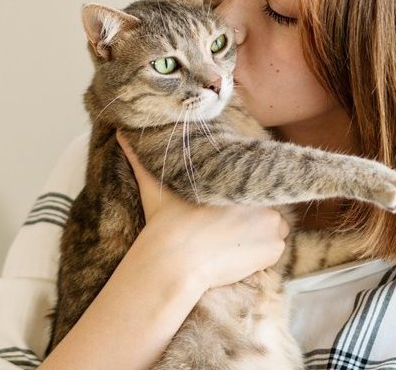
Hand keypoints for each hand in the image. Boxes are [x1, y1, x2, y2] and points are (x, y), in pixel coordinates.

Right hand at [116, 130, 289, 288]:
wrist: (175, 263)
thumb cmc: (167, 223)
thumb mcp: (154, 185)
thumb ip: (142, 159)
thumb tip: (120, 132)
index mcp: (237, 178)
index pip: (254, 179)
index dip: (243, 194)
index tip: (228, 206)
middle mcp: (261, 196)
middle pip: (264, 204)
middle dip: (251, 214)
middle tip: (226, 227)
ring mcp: (272, 223)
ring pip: (272, 228)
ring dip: (260, 234)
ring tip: (231, 242)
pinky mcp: (274, 250)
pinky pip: (275, 251)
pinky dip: (262, 255)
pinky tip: (237, 255)